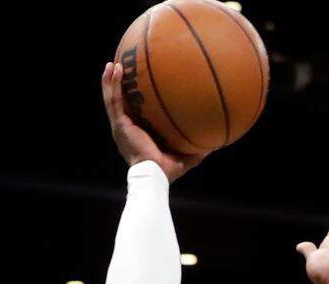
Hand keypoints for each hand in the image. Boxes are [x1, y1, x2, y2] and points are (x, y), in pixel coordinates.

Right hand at [102, 62, 206, 181]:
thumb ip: (199, 146)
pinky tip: (113, 68)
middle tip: (124, 69)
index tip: (140, 87)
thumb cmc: (168, 170)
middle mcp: (127, 129)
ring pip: (113, 99)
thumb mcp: (186, 155)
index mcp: (139, 134)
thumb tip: (217, 141)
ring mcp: (121, 126)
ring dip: (111, 81)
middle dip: (120, 87)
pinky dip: (111, 84)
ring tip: (113, 64)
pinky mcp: (119, 124)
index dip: (135, 101)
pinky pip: (113, 100)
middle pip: (122, 104)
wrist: (154, 174)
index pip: (136, 114)